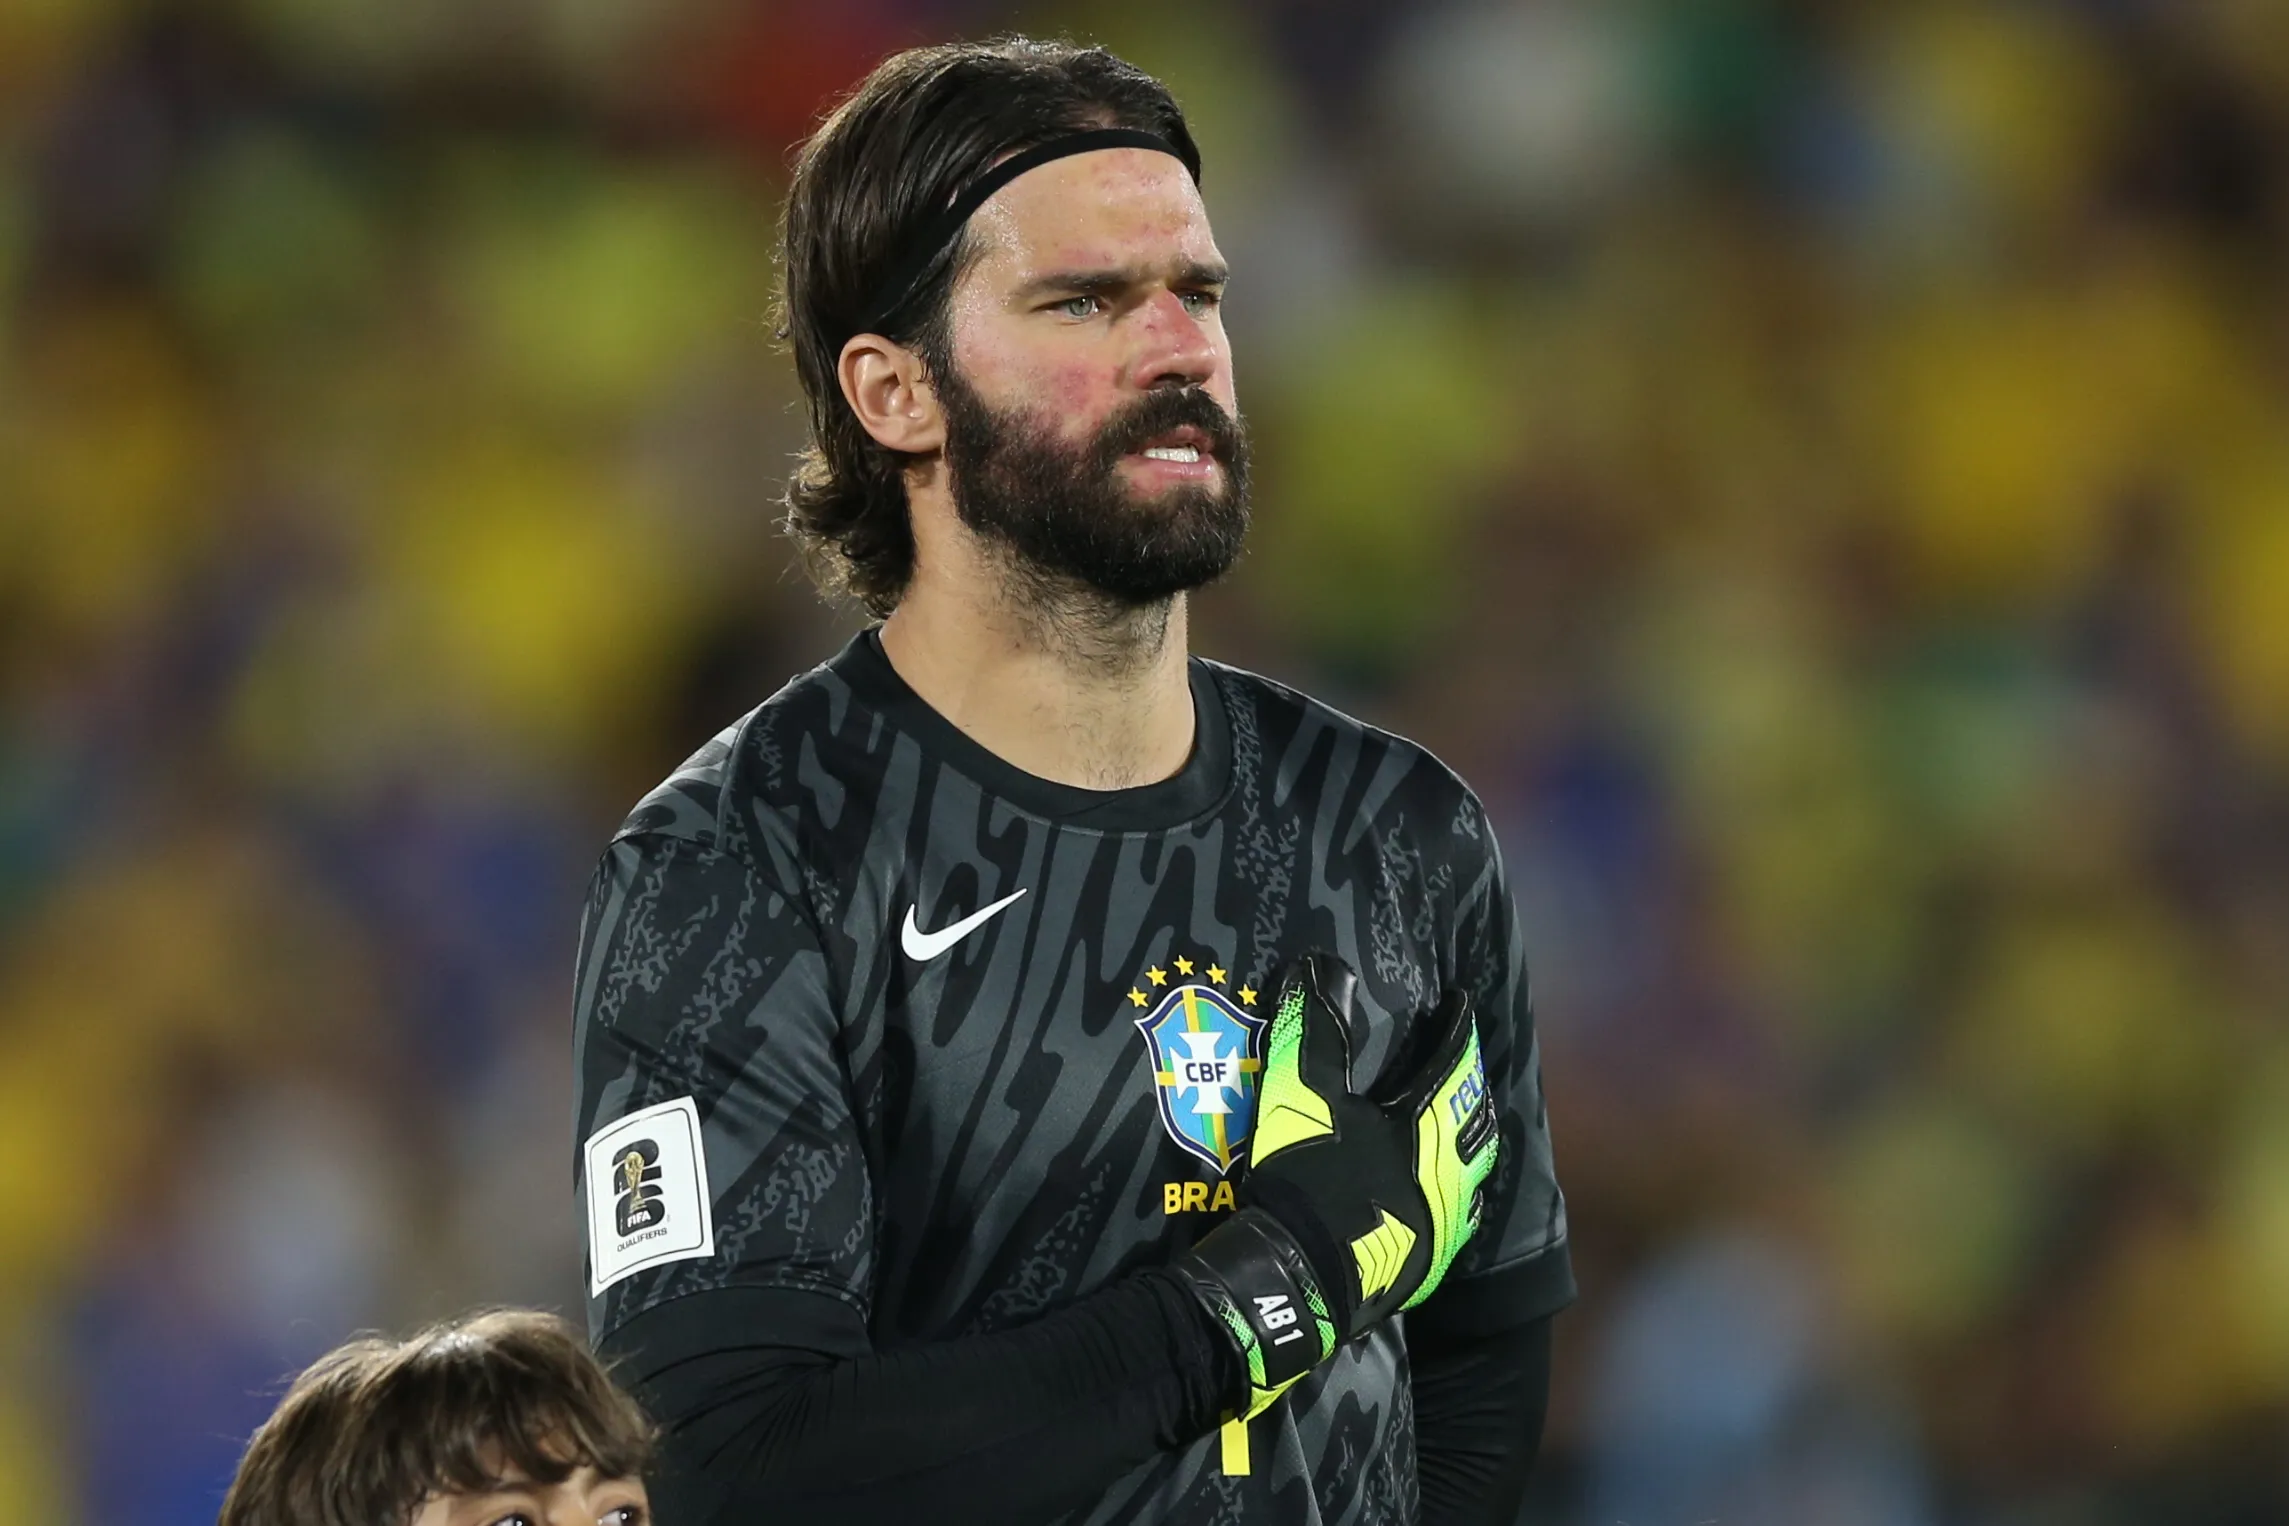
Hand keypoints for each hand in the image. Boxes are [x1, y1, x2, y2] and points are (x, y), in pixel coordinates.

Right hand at [1172, 952, 1498, 1419]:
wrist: (1300, 1281)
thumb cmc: (1305, 1181)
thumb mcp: (1300, 1096)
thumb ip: (1314, 1030)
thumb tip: (1323, 966)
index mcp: (1426, 1126)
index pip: (1453, 1062)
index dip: (1457, 1028)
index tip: (1459, 1002)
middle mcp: (1451, 1170)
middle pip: (1476, 1113)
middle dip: (1470, 1078)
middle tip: (1460, 1056)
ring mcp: (1448, 1220)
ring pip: (1478, 1165)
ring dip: (1472, 1131)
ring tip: (1461, 1115)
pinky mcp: (1433, 1258)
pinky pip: (1465, 1212)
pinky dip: (1464, 1186)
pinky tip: (1452, 1187)